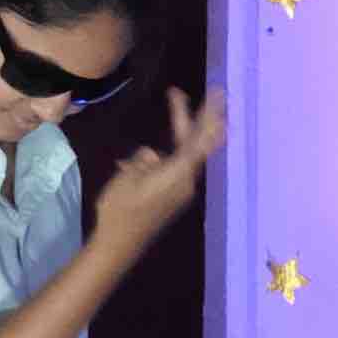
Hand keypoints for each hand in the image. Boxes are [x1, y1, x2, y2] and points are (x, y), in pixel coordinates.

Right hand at [94, 88, 221, 248]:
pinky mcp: (171, 198)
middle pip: (190, 143)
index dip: (209, 115)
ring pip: (172, 159)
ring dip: (152, 156)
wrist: (118, 245)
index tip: (218, 95)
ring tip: (125, 170)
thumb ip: (143, 160)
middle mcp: (185, 182)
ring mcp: (179, 191)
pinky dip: (149, 167)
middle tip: (178, 92)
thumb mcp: (127, 176)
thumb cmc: (120, 209)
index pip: (200, 139)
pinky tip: (125, 172)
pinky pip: (165, 172)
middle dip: (184, 119)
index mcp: (178, 174)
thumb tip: (152, 157)